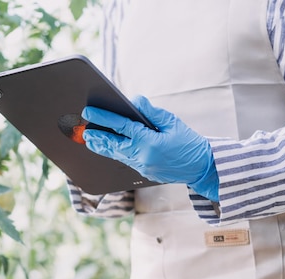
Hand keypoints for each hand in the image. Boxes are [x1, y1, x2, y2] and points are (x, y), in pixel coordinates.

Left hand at [82, 96, 218, 200]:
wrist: (201, 167)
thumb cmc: (189, 142)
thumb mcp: (172, 122)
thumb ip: (151, 112)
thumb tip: (133, 100)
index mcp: (150, 142)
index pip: (121, 127)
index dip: (103, 119)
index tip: (89, 112)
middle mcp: (142, 156)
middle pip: (113, 144)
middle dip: (97, 136)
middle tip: (83, 129)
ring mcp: (141, 166)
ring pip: (116, 154)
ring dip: (101, 146)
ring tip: (89, 139)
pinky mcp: (142, 172)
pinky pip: (124, 160)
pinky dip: (113, 153)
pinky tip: (106, 147)